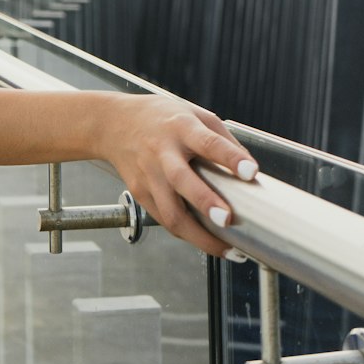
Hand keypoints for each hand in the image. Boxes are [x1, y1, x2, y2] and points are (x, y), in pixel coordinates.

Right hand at [100, 93, 257, 258]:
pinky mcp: (140, 193)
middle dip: (205, 201)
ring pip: (171, 212)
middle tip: (227, 219)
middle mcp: (162, 152)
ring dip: (199, 236)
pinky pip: (166, 220)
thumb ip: (221, 139)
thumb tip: (249, 169)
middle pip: (181, 179)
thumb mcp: (194, 114)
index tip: (250, 172)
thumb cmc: (159, 118)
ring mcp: (149, 175)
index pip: (207, 141)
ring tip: (227, 250)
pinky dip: (188, 234)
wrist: (113, 124)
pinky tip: (206, 241)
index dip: (230, 157)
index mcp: (181, 127)